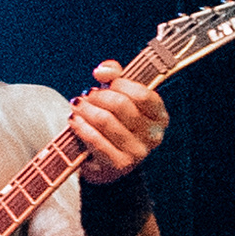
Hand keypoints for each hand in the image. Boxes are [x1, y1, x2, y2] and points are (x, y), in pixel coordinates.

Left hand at [72, 60, 168, 181]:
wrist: (106, 162)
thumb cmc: (116, 124)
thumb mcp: (120, 98)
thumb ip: (115, 77)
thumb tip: (102, 70)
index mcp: (160, 116)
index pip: (142, 95)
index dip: (119, 83)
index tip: (102, 80)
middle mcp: (154, 136)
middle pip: (121, 106)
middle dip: (98, 96)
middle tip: (86, 95)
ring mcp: (139, 152)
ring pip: (105, 121)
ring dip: (86, 109)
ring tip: (77, 105)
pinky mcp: (120, 165)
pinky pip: (95, 139)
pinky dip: (81, 127)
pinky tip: (74, 120)